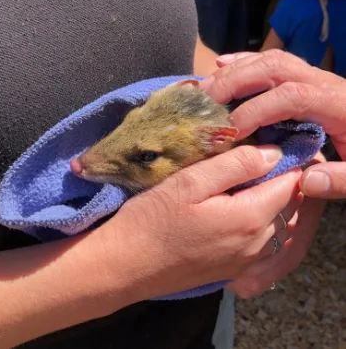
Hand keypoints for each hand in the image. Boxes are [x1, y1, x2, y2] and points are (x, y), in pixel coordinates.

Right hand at [106, 144, 302, 299]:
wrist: (124, 267)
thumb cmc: (149, 221)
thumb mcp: (188, 183)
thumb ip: (235, 165)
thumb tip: (273, 154)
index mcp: (250, 217)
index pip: (291, 182)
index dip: (284, 159)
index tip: (263, 145)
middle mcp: (257, 243)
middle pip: (289, 205)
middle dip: (279, 180)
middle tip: (251, 160)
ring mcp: (247, 261)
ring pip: (279, 225)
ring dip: (270, 203)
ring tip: (243, 184)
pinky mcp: (233, 271)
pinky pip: (265, 245)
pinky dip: (262, 225)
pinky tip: (236, 212)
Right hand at [199, 49, 345, 198]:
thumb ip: (342, 179)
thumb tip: (305, 181)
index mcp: (339, 104)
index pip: (292, 96)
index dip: (257, 110)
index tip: (232, 131)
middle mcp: (325, 83)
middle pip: (275, 68)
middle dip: (235, 82)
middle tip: (205, 104)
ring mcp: (316, 77)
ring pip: (271, 60)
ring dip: (234, 72)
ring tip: (204, 90)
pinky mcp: (308, 79)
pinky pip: (274, 62)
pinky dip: (244, 62)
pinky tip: (221, 65)